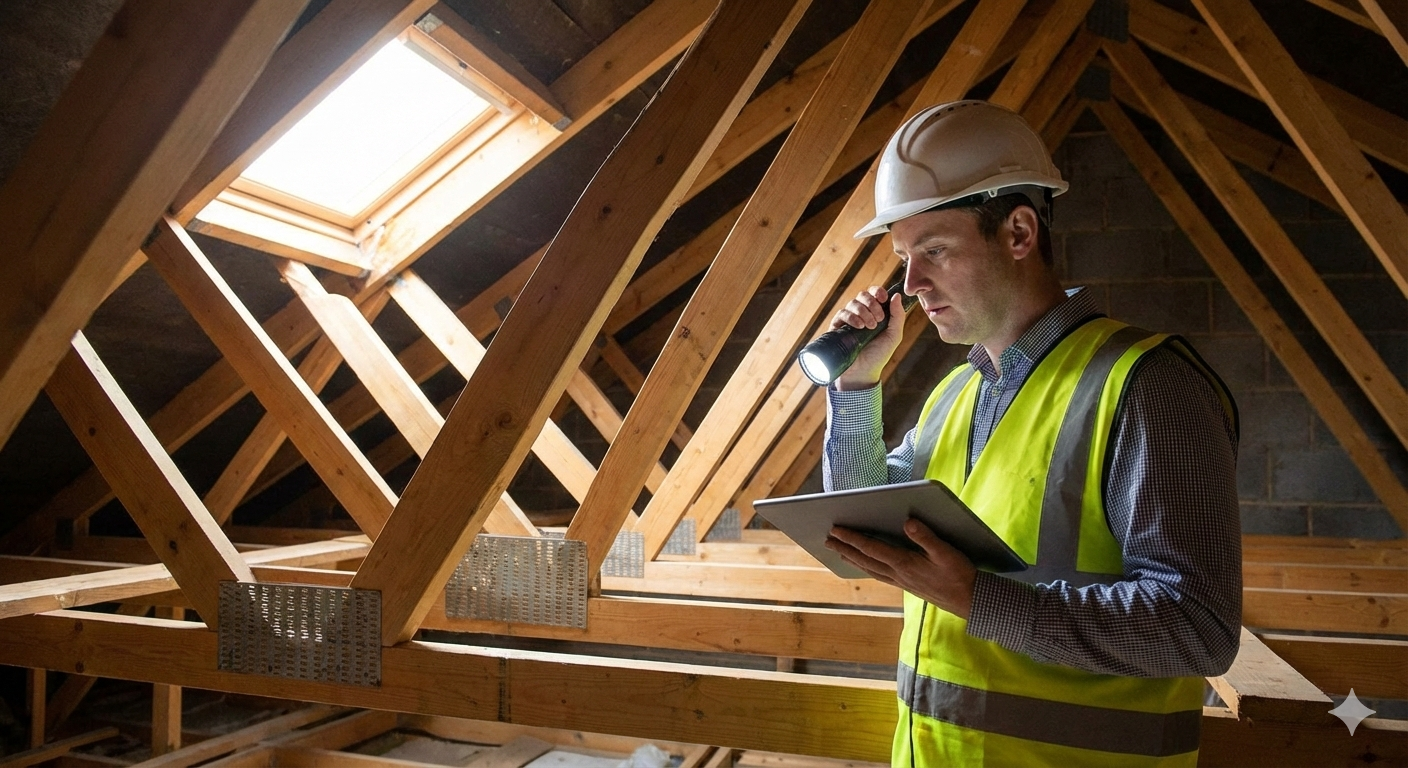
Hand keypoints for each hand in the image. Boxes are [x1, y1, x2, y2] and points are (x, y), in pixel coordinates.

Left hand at [825, 519, 976, 618]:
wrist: (970, 601)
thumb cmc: (960, 575)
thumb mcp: (946, 553)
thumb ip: (926, 537)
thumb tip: (907, 522)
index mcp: (905, 564)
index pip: (872, 549)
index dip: (852, 538)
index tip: (835, 530)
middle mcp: (899, 574)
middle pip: (865, 560)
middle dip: (845, 549)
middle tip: (827, 540)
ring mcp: (902, 582)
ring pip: (870, 569)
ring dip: (853, 559)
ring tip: (839, 551)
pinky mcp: (907, 586)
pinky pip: (880, 575)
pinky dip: (867, 568)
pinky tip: (865, 566)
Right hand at [830, 286, 905, 390]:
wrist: (863, 372)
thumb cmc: (879, 355)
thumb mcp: (894, 336)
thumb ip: (898, 316)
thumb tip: (896, 295)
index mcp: (875, 312)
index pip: (874, 293)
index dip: (878, 292)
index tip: (883, 298)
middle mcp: (861, 313)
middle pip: (863, 295)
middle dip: (872, 303)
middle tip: (878, 319)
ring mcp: (849, 319)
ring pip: (852, 303)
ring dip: (863, 312)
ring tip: (869, 327)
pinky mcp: (837, 327)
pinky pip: (842, 313)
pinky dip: (852, 317)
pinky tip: (859, 327)